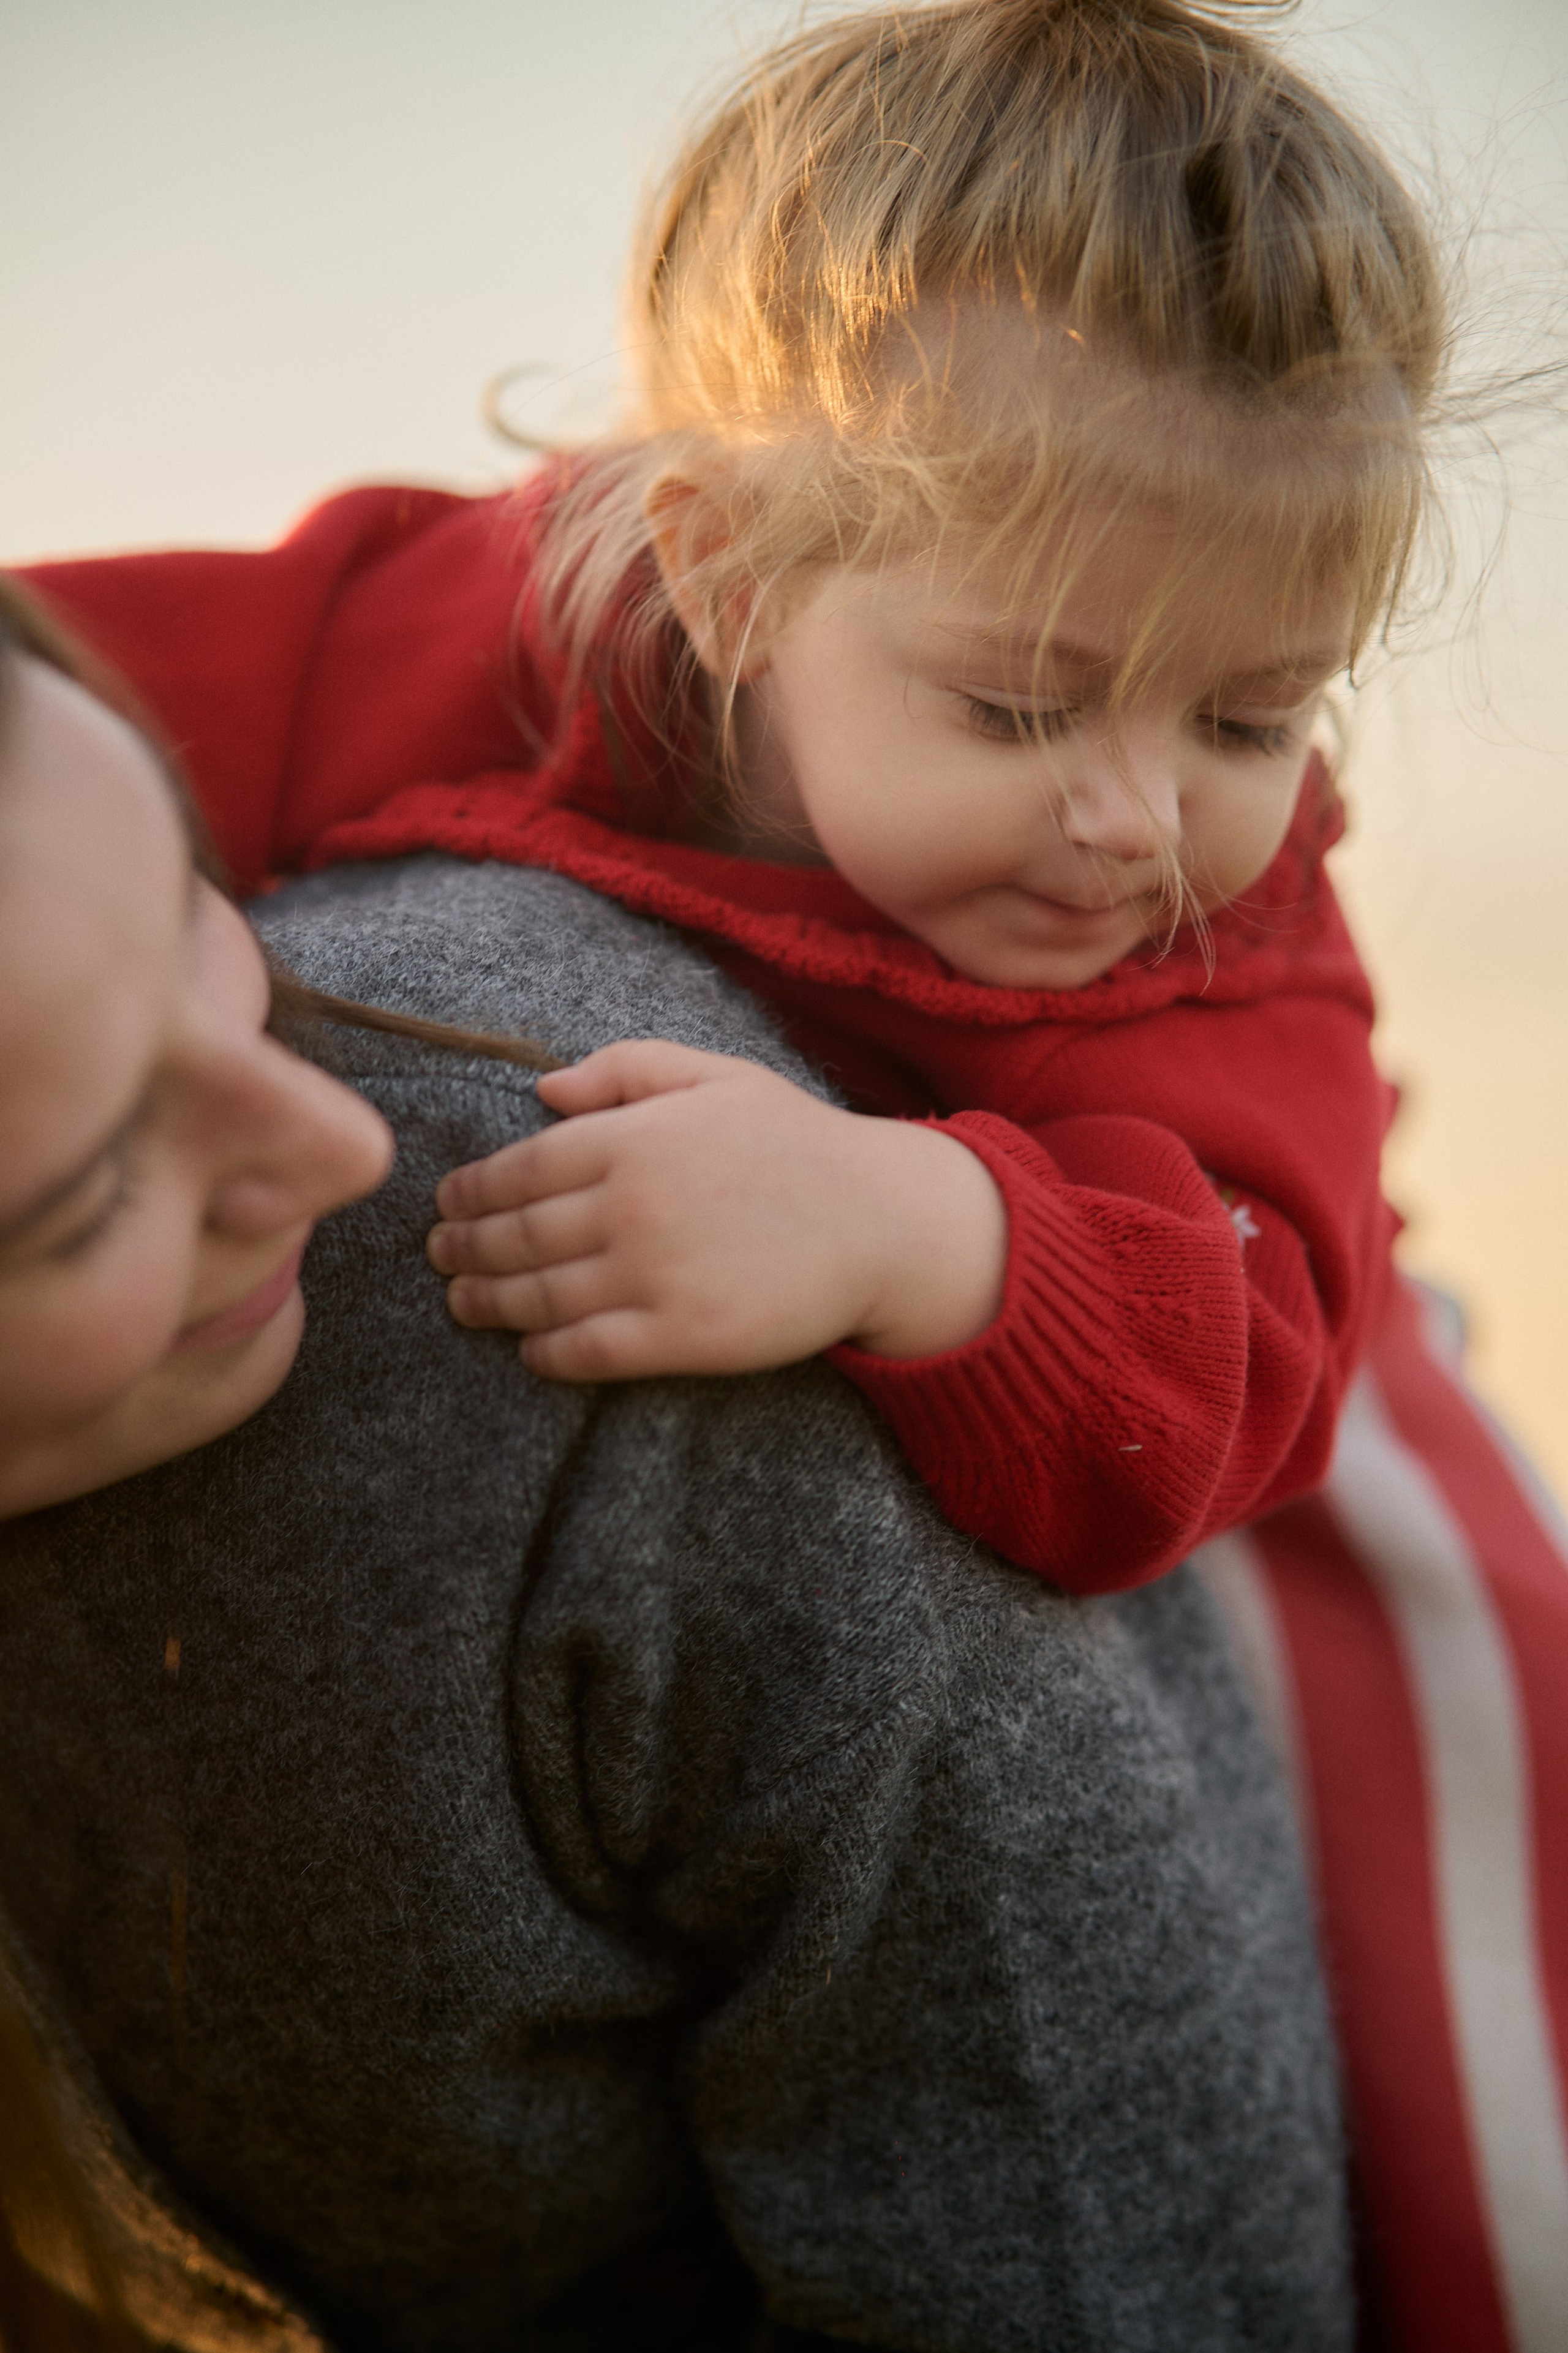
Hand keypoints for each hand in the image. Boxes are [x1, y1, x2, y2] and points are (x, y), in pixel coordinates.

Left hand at [426, 1041, 1006, 1380]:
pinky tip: (531, 1350)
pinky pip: (588, 1351)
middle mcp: (631, 1207)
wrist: (882, 1221)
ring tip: (463, 1302)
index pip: (520, 1168)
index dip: (472, 1189)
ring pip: (539, 1297)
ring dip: (488, 1302)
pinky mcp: (681, 1338)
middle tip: (439, 1254)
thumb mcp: (715, 1076)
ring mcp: (653, 1276)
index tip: (447, 1200)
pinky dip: (546, 1353)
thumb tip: (543, 1089)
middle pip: (516, 1236)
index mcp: (633, 1138)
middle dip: (464, 1247)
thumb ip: (624, 1070)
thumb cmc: (797, 1142)